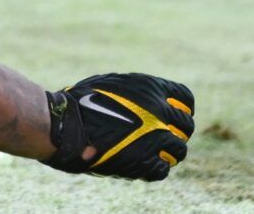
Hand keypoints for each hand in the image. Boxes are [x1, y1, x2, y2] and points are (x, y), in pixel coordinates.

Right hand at [43, 72, 194, 179]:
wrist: (67, 125)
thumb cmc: (83, 101)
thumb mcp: (114, 83)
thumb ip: (139, 91)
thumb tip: (155, 99)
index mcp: (151, 89)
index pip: (185, 99)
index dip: (181, 108)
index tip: (174, 114)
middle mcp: (159, 113)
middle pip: (186, 126)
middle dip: (177, 131)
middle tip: (163, 136)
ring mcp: (154, 139)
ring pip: (179, 150)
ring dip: (169, 151)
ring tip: (154, 152)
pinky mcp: (145, 162)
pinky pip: (163, 169)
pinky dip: (156, 167)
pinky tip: (144, 162)